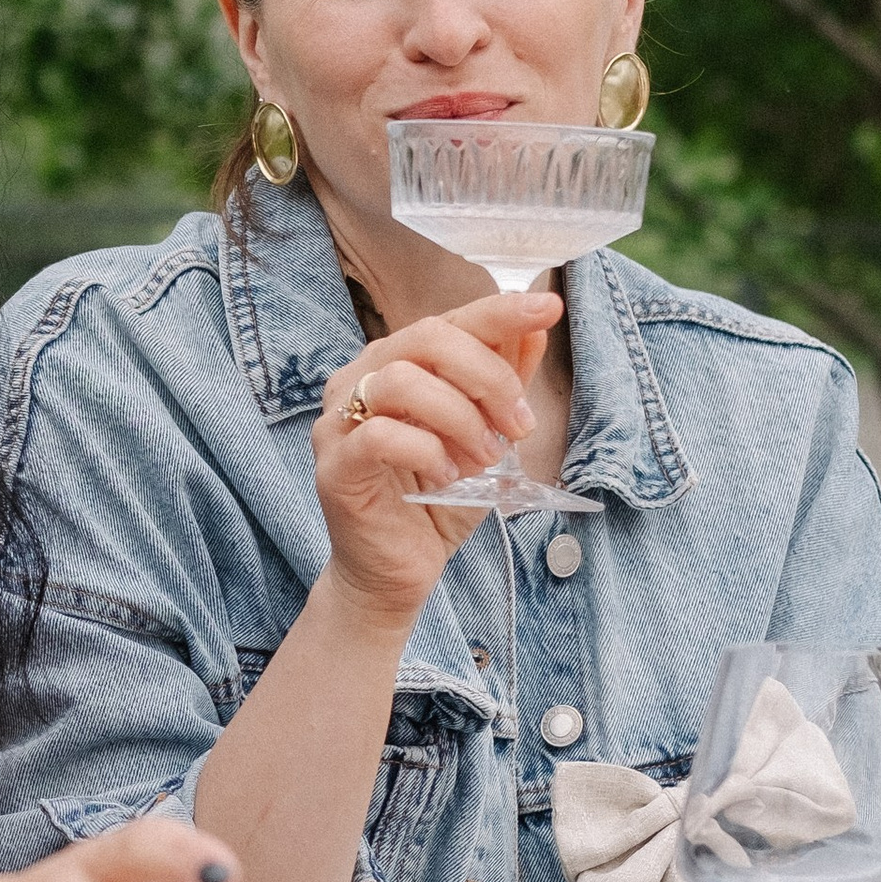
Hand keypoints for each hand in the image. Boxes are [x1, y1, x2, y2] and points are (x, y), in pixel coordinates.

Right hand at [313, 290, 560, 629]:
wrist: (398, 573)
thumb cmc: (437, 501)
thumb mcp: (486, 436)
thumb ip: (503, 383)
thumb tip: (535, 329)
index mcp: (394, 363)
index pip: (449, 321)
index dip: (499, 311)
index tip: (547, 308)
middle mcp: (359, 380)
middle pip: (426, 338)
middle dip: (488, 375)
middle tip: (519, 424)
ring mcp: (338, 421)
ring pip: (402, 381)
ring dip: (460, 417)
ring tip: (483, 458)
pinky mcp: (334, 465)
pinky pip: (381, 436)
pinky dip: (427, 452)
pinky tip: (445, 476)